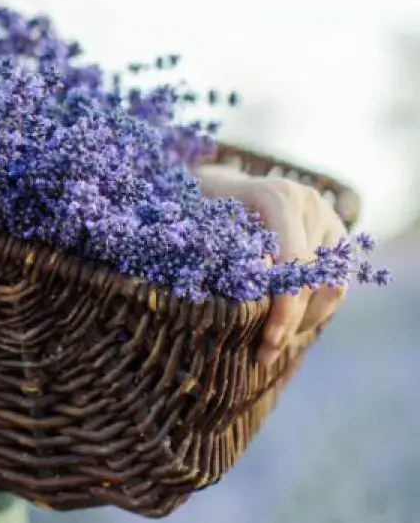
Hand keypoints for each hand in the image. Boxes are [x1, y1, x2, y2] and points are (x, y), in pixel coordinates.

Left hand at [195, 165, 347, 366]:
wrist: (223, 183)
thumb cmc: (203, 204)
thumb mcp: (201, 219)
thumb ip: (217, 247)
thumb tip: (229, 290)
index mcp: (278, 196)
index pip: (294, 262)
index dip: (284, 307)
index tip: (266, 341)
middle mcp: (310, 204)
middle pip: (314, 278)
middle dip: (291, 322)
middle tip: (265, 354)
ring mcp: (328, 218)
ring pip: (332, 285)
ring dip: (307, 321)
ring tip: (275, 345)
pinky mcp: (336, 235)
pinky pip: (335, 282)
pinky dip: (315, 309)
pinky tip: (289, 327)